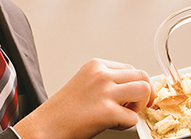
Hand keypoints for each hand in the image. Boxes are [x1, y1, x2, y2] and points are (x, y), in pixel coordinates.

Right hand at [14, 58, 154, 138]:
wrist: (46, 125)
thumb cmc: (63, 109)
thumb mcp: (85, 83)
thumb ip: (107, 81)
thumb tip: (132, 89)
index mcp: (96, 65)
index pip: (130, 68)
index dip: (133, 84)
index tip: (130, 97)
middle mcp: (102, 75)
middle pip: (142, 75)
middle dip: (144, 93)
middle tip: (136, 106)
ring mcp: (105, 92)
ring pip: (144, 90)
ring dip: (139, 106)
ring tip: (125, 113)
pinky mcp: (107, 111)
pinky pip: (133, 118)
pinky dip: (127, 125)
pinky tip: (112, 124)